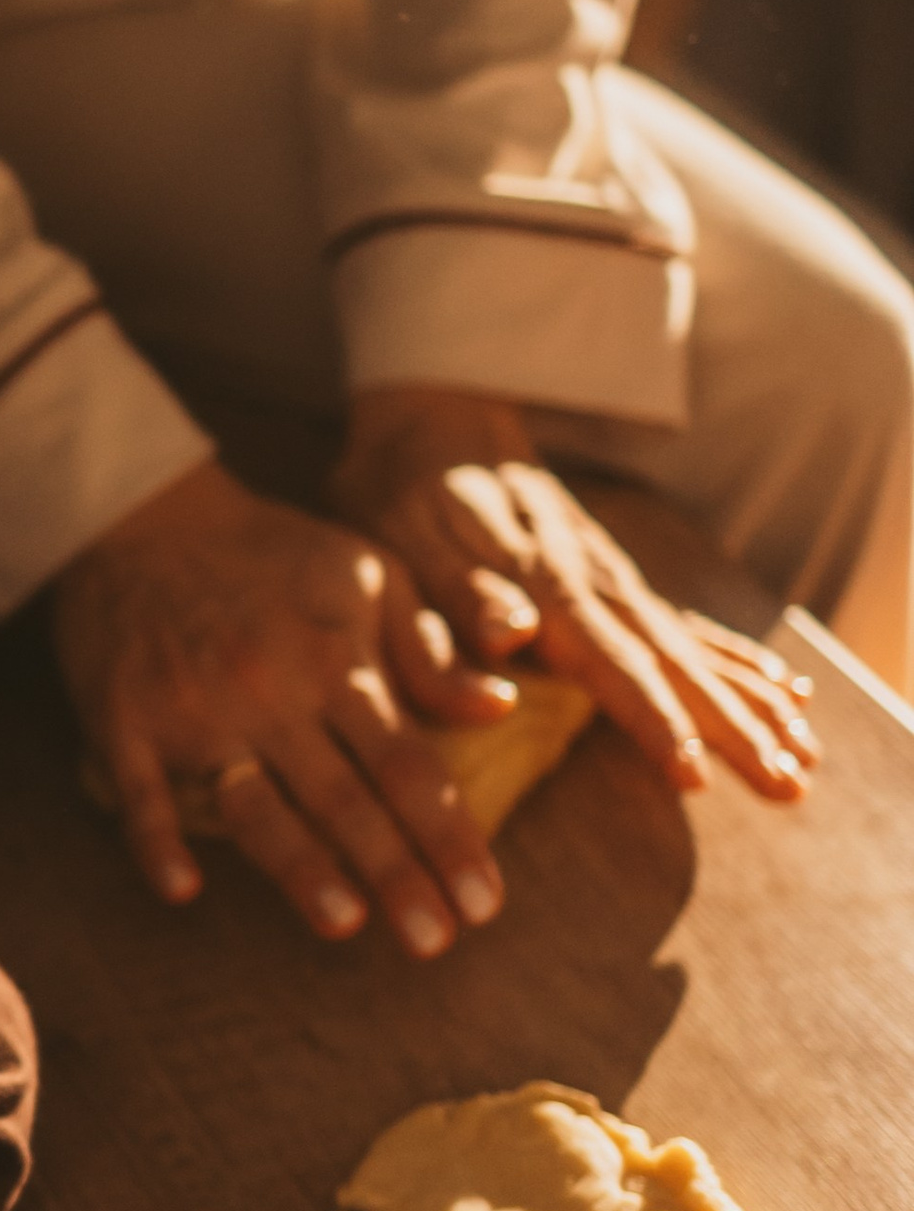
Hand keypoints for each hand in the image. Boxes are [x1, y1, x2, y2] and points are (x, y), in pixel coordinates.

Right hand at [51, 458, 513, 956]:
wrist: (140, 511)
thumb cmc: (268, 550)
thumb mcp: (369, 576)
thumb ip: (430, 650)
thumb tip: (499, 707)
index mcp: (337, 660)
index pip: (408, 765)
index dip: (449, 836)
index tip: (486, 903)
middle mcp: (272, 692)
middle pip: (346, 798)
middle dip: (397, 873)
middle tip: (436, 943)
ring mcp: (194, 712)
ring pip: (256, 803)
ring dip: (300, 866)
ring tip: (344, 924)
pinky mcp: (124, 721)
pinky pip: (139, 793)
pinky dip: (156, 842)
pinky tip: (181, 891)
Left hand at [332, 387, 815, 803]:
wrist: (434, 423)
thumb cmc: (404, 494)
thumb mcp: (408, 539)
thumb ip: (458, 591)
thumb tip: (515, 635)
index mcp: (546, 584)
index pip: (612, 663)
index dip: (654, 719)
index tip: (696, 772)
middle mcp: (598, 585)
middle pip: (679, 666)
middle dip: (735, 729)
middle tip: (789, 788)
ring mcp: (617, 582)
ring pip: (698, 654)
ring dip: (754, 708)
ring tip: (806, 762)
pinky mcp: (620, 584)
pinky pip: (694, 633)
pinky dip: (743, 666)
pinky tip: (790, 695)